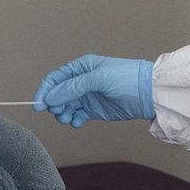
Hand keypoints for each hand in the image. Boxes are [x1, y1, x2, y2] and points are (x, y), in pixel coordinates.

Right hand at [34, 55, 156, 126]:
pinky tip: (78, 122)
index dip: (45, 91)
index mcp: (81, 68)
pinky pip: (77, 115)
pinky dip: (74, 120)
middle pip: (58, 94)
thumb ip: (73, 88)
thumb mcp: (98, 79)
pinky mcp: (95, 110)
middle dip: (55, 105)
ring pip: (66, 107)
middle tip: (60, 112)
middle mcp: (82, 81)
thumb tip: (50, 98)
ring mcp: (88, 96)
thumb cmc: (127, 78)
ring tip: (69, 118)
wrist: (150, 93)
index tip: (39, 105)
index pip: (55, 79)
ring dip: (63, 114)